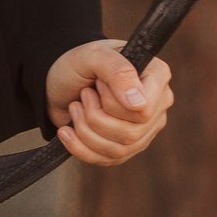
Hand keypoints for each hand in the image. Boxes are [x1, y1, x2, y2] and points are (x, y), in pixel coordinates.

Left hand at [44, 39, 172, 166]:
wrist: (60, 81)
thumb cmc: (79, 63)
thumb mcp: (93, 56)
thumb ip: (118, 71)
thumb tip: (139, 104)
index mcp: (156, 76)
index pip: (144, 110)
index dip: (114, 103)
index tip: (97, 85)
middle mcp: (156, 104)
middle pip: (131, 133)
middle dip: (95, 117)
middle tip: (83, 94)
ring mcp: (143, 129)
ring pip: (119, 150)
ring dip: (85, 130)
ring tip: (75, 107)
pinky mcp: (126, 147)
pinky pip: (106, 160)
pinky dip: (80, 147)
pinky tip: (67, 131)